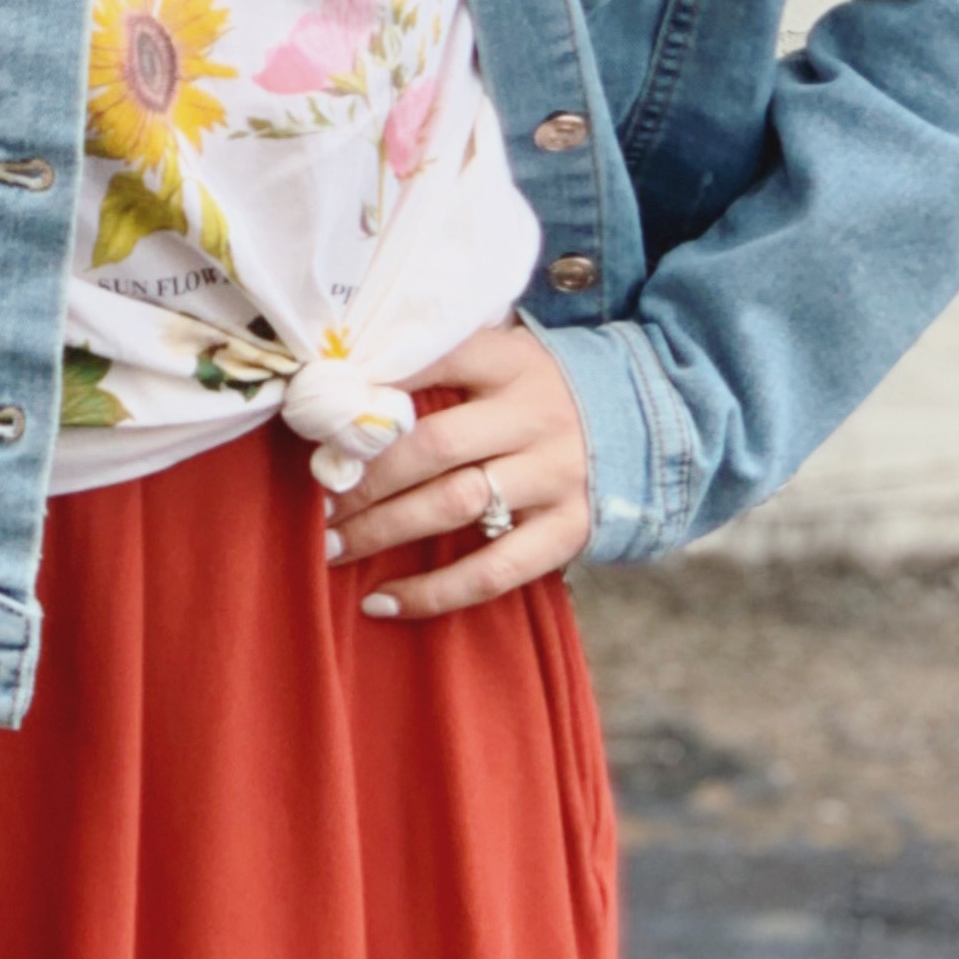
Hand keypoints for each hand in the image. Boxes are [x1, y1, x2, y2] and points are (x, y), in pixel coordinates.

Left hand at [322, 319, 590, 618]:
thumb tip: (337, 382)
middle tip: (315, 503)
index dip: (372, 390)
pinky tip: (381, 601)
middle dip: (365, 479)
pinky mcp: (569, 532)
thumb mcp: (502, 358)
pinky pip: (492, 571)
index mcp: (509, 364)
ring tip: (331, 549)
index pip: (434, 363)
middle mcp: (534, 417)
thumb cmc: (537, 391)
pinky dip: (433, 592)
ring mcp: (555, 476)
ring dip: (383, 531)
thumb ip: (439, 364)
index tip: (318, 418)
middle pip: (435, 447)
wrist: (643, 421)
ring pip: (456, 506)